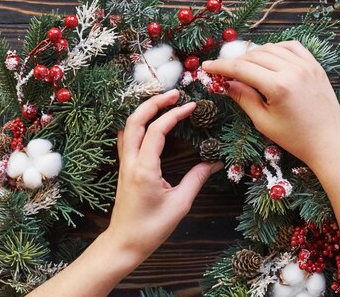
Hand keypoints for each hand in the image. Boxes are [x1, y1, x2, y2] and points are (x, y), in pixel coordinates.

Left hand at [105, 90, 222, 263]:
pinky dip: (138, 123)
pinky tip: (150, 122)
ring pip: (128, 126)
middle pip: (135, 120)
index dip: (174, 114)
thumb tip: (216, 162)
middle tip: (175, 93)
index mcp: (144, 169)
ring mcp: (124, 164)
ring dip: (144, 110)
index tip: (192, 106)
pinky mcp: (124, 168)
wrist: (124, 244)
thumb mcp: (180, 204)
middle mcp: (130, 162)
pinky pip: (127, 137)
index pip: (157, 130)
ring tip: (164, 102)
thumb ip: (197, 178)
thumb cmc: (151, 228)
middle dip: (154, 102)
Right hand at [202, 41, 339, 170]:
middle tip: (224, 71)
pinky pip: (291, 46)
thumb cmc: (295, 138)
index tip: (206, 67)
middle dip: (236, 61)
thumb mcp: (263, 121)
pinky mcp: (315, 65)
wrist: (329, 142)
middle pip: (255, 55)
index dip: (220, 66)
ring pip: (272, 47)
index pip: (241, 68)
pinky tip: (269, 57)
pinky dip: (276, 48)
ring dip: (254, 54)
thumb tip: (224, 83)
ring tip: (245, 67)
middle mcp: (293, 70)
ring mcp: (307, 65)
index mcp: (279, 86)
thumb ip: (243, 98)